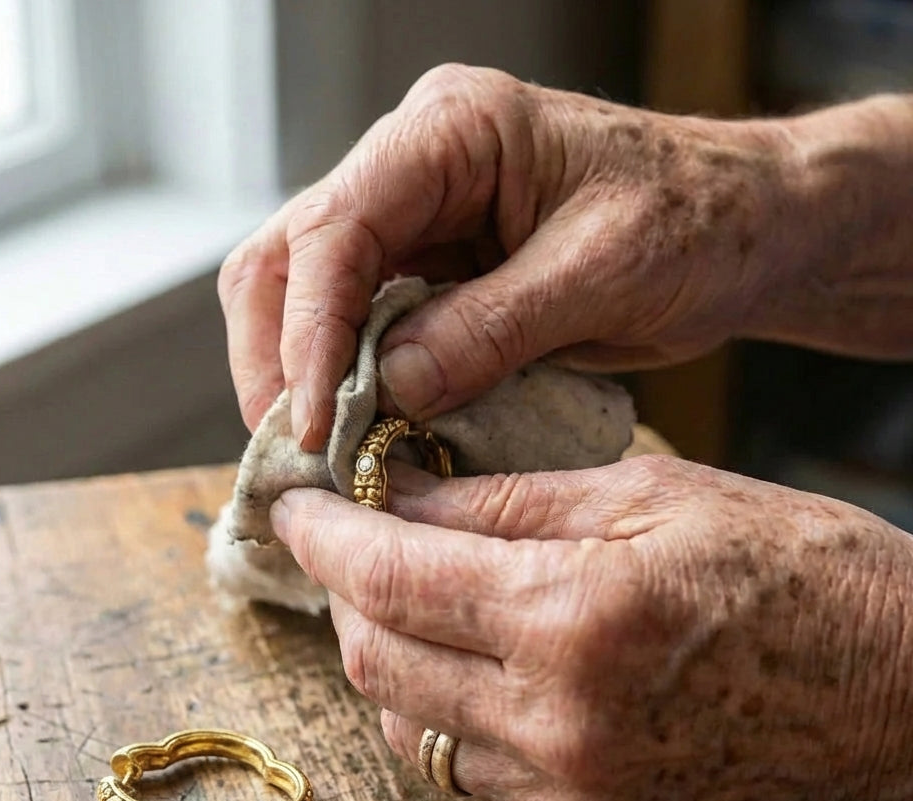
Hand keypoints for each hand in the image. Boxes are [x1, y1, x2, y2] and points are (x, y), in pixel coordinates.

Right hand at [219, 64, 808, 449]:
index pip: (335, 228)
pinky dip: (347, 381)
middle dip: (277, 355)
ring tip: (319, 449)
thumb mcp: (600, 275)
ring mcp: (417, 219)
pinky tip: (358, 429)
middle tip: (293, 447)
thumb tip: (387, 390)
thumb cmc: (696, 222)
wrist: (743, 230)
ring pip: (307, 293)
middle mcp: (414, 166)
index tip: (312, 422)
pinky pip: (360, 326)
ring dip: (299, 373)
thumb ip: (489, 329)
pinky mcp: (432, 272)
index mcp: (452, 132)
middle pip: (288, 255)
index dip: (308, 331)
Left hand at [270, 457, 912, 800]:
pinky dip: (444, 714)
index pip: (391, 576)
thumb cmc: (795, 570)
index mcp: (574, 615)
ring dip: (388, 657)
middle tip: (355, 544)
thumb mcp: (650, 495)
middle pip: (375, 662)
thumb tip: (401, 498)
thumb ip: (506, 502)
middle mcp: (558, 722)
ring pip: (409, 726)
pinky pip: (470, 775)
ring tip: (413, 599)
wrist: (904, 697)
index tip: (295, 506)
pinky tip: (473, 667)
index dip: (325, 537)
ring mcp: (573, 795)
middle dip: (345, 594)